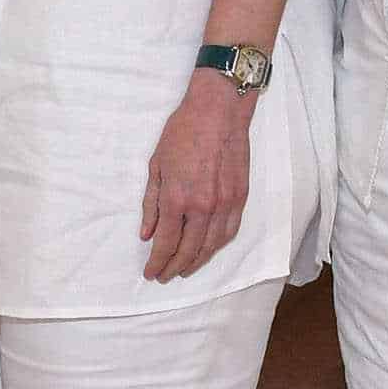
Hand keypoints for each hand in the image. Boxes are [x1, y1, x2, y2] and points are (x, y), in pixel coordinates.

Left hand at [140, 71, 253, 283]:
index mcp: (177, 198)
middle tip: (164, 276)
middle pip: (188, 250)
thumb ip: (151, 204)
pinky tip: (207, 250)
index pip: (166, 243)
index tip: (151, 272)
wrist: (218, 112)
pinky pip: (229, 232)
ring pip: (211, 246)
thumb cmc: (182, 133)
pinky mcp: (240, 198)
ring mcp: (224, 204)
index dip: (157, 262)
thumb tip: (147, 234)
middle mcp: (202, 206)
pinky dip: (217, 246)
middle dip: (174, 267)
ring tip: (183, 270)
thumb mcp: (156, 166)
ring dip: (196, 262)